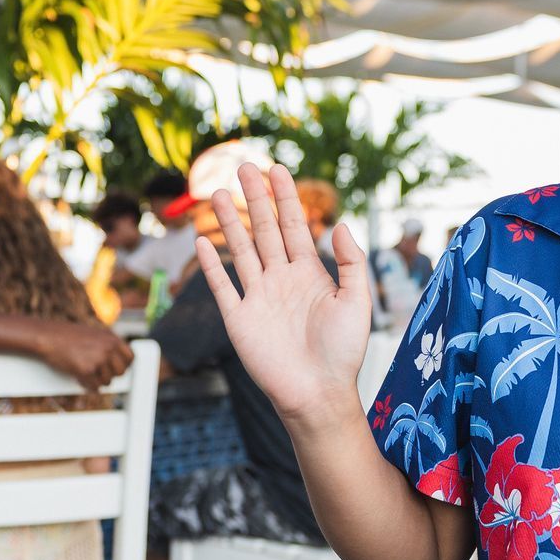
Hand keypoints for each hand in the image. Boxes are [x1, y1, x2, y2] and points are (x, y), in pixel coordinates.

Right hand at [37, 319, 133, 389]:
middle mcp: (108, 347)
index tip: (115, 370)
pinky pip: (95, 387)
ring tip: (86, 374)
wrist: (47, 337)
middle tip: (98, 374)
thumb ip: (106, 345)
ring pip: (107, 381)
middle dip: (109, 375)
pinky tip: (80, 379)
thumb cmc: (66, 336)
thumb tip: (116, 362)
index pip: (130, 357)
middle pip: (121, 372)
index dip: (123, 366)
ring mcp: (99, 359)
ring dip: (97, 381)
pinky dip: (88, 386)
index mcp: (111, 337)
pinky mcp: (87, 370)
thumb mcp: (93, 334)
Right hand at [194, 163, 371, 422]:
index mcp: (310, 274)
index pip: (294, 226)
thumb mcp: (357, 300)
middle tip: (244, 167)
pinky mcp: (239, 319)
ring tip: (219, 194)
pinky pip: (222, 286)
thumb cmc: (344, 351)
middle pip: (265, 230)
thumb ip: (351, 262)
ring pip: (241, 251)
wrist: (318, 392)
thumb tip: (338, 224)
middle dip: (255, 199)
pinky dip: (211, 264)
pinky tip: (202, 241)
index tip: (277, 170)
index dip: (286, 198)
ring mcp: (258, 298)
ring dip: (229, 223)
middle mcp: (281, 280)